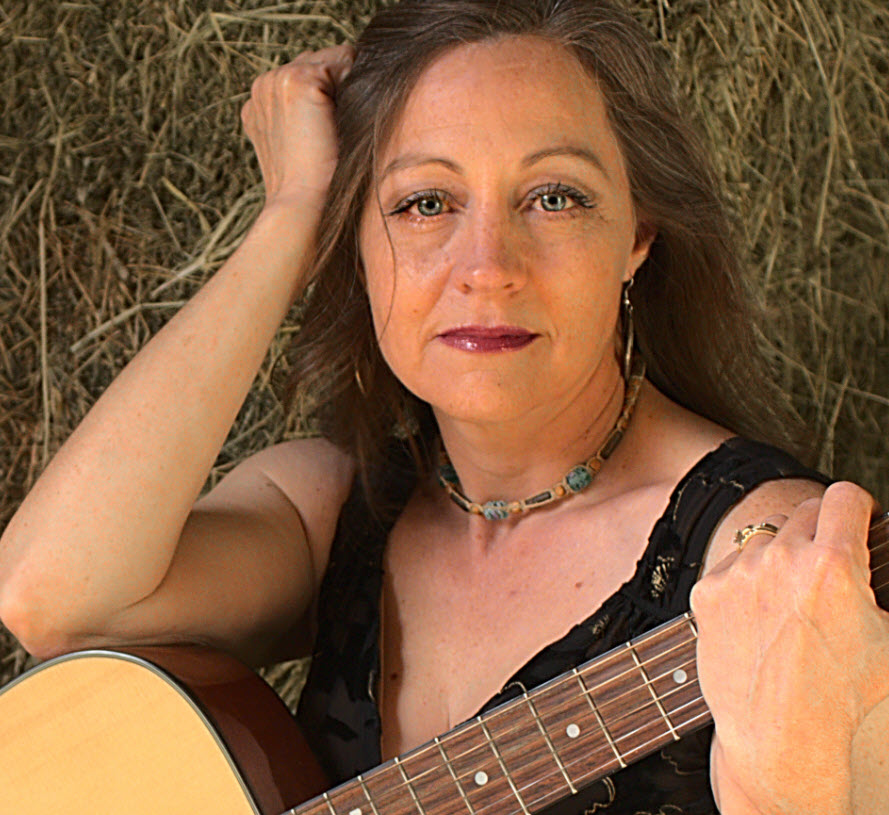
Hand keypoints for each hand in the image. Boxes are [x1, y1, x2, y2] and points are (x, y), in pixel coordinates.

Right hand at [241, 44, 354, 207]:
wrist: (303, 206)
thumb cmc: (310, 191)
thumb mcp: (302, 152)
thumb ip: (309, 123)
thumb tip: (343, 106)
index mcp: (260, 107)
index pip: (306, 79)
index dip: (331, 98)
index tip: (336, 131)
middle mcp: (263, 88)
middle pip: (320, 64)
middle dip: (339, 88)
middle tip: (340, 132)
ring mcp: (276, 80)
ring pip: (333, 60)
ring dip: (348, 87)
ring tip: (340, 129)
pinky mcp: (297, 80)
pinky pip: (344, 61)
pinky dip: (354, 85)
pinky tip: (344, 120)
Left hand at [690, 482, 888, 813]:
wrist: (780, 737)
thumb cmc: (840, 697)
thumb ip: (885, 595)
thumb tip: (879, 582)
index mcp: (832, 564)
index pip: (843, 497)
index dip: (856, 508)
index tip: (856, 517)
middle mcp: (780, 559)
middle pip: (804, 512)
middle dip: (820, 533)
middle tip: (826, 569)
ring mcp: (739, 574)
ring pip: (765, 538)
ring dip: (780, 556)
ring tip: (791, 601)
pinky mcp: (707, 592)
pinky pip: (731, 566)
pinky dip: (745, 581)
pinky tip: (759, 615)